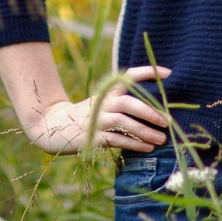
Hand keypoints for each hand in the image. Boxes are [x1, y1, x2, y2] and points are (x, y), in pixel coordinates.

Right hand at [25, 65, 171, 154]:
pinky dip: (134, 144)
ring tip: (161, 139)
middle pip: (129, 103)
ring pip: (124, 123)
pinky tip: (147, 148)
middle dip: (150, 112)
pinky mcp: (92, 137)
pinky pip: (116, 140)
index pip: (129, 76)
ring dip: (145, 132)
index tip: (168, 73)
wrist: (53, 127)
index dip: (148, 72)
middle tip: (168, 121)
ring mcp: (97, 120)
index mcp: (108, 92)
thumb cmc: (87, 115)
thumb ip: (122, 103)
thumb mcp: (103, 103)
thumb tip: (156, 111)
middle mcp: (103, 103)